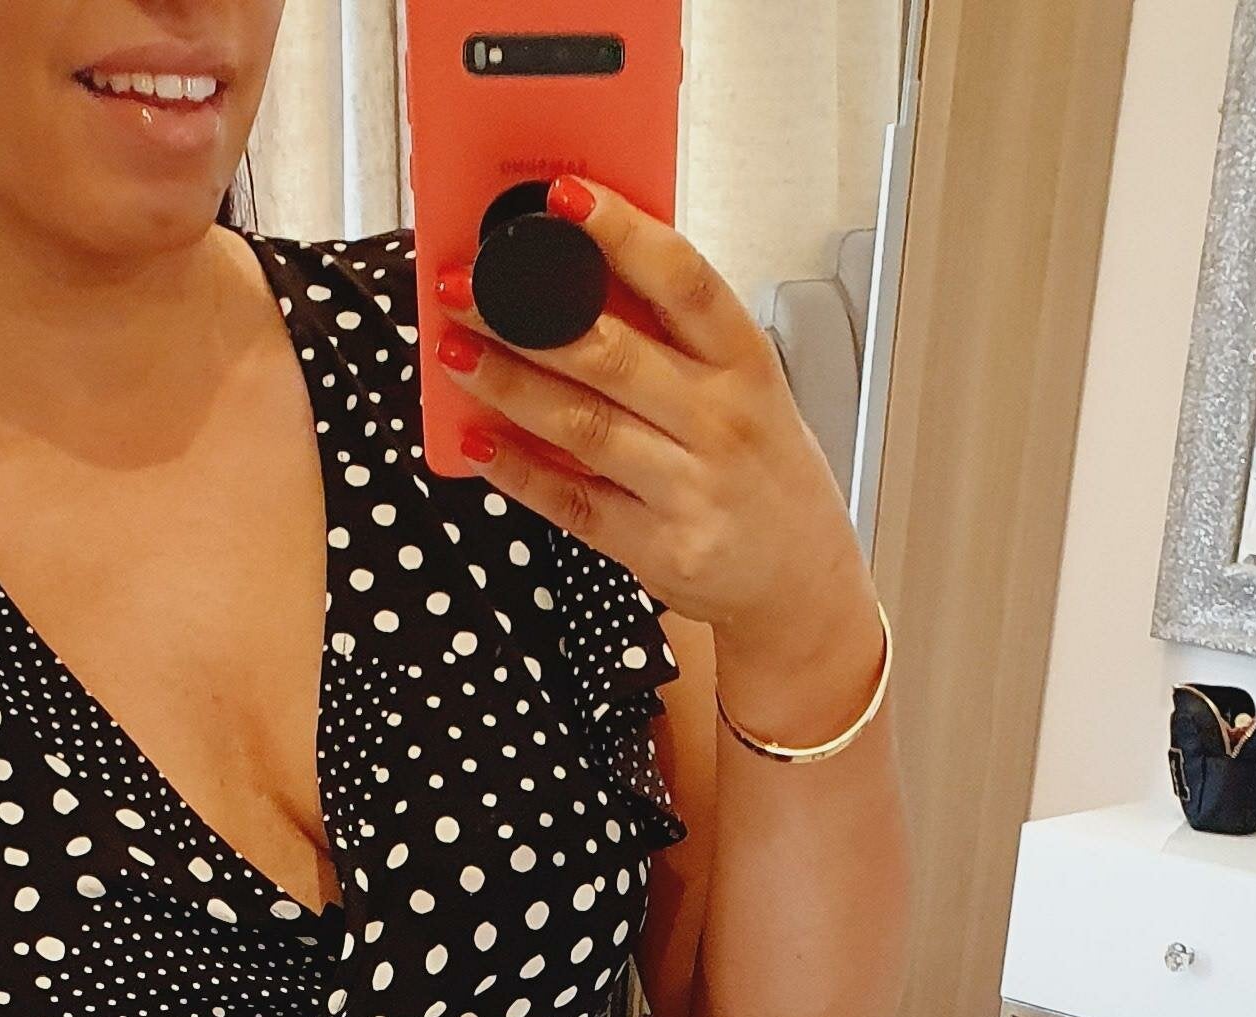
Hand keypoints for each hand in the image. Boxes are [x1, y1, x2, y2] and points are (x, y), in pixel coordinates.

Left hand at [433, 183, 886, 742]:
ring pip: (582, 425)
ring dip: (508, 385)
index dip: (623, 233)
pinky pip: (573, 503)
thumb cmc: (761, 467)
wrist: (801, 580)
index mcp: (745, 362)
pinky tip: (476, 441)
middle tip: (464, 285)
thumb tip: (577, 278)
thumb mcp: (744, 386)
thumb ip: (676, 339)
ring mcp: (690, 490)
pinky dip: (518, 471)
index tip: (564, 198)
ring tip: (454, 351)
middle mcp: (720, 422)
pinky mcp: (658, 548)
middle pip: (611, 353)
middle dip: (525, 315)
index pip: (684, 280)